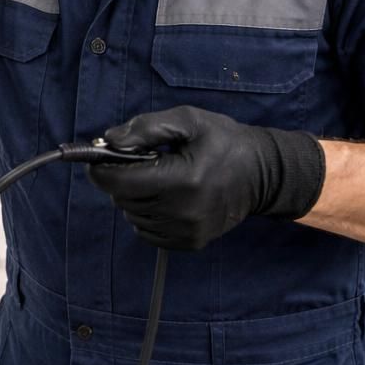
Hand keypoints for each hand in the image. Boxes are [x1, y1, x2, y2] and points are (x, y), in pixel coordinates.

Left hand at [86, 107, 325, 250]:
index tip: (101, 158)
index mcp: (182, 179)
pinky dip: (148, 214)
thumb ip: (146, 128)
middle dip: (123, 179)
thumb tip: (109, 141)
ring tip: (159, 179)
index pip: (119, 182)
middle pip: (122, 199)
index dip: (102, 169)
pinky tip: (167, 198)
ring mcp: (187, 231)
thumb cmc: (223, 142)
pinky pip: (147, 231)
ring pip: (132, 216)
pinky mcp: (190, 243)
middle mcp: (183, 211)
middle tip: (142, 163)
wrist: (263, 175)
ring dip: (135, 197)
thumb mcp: (188, 121)